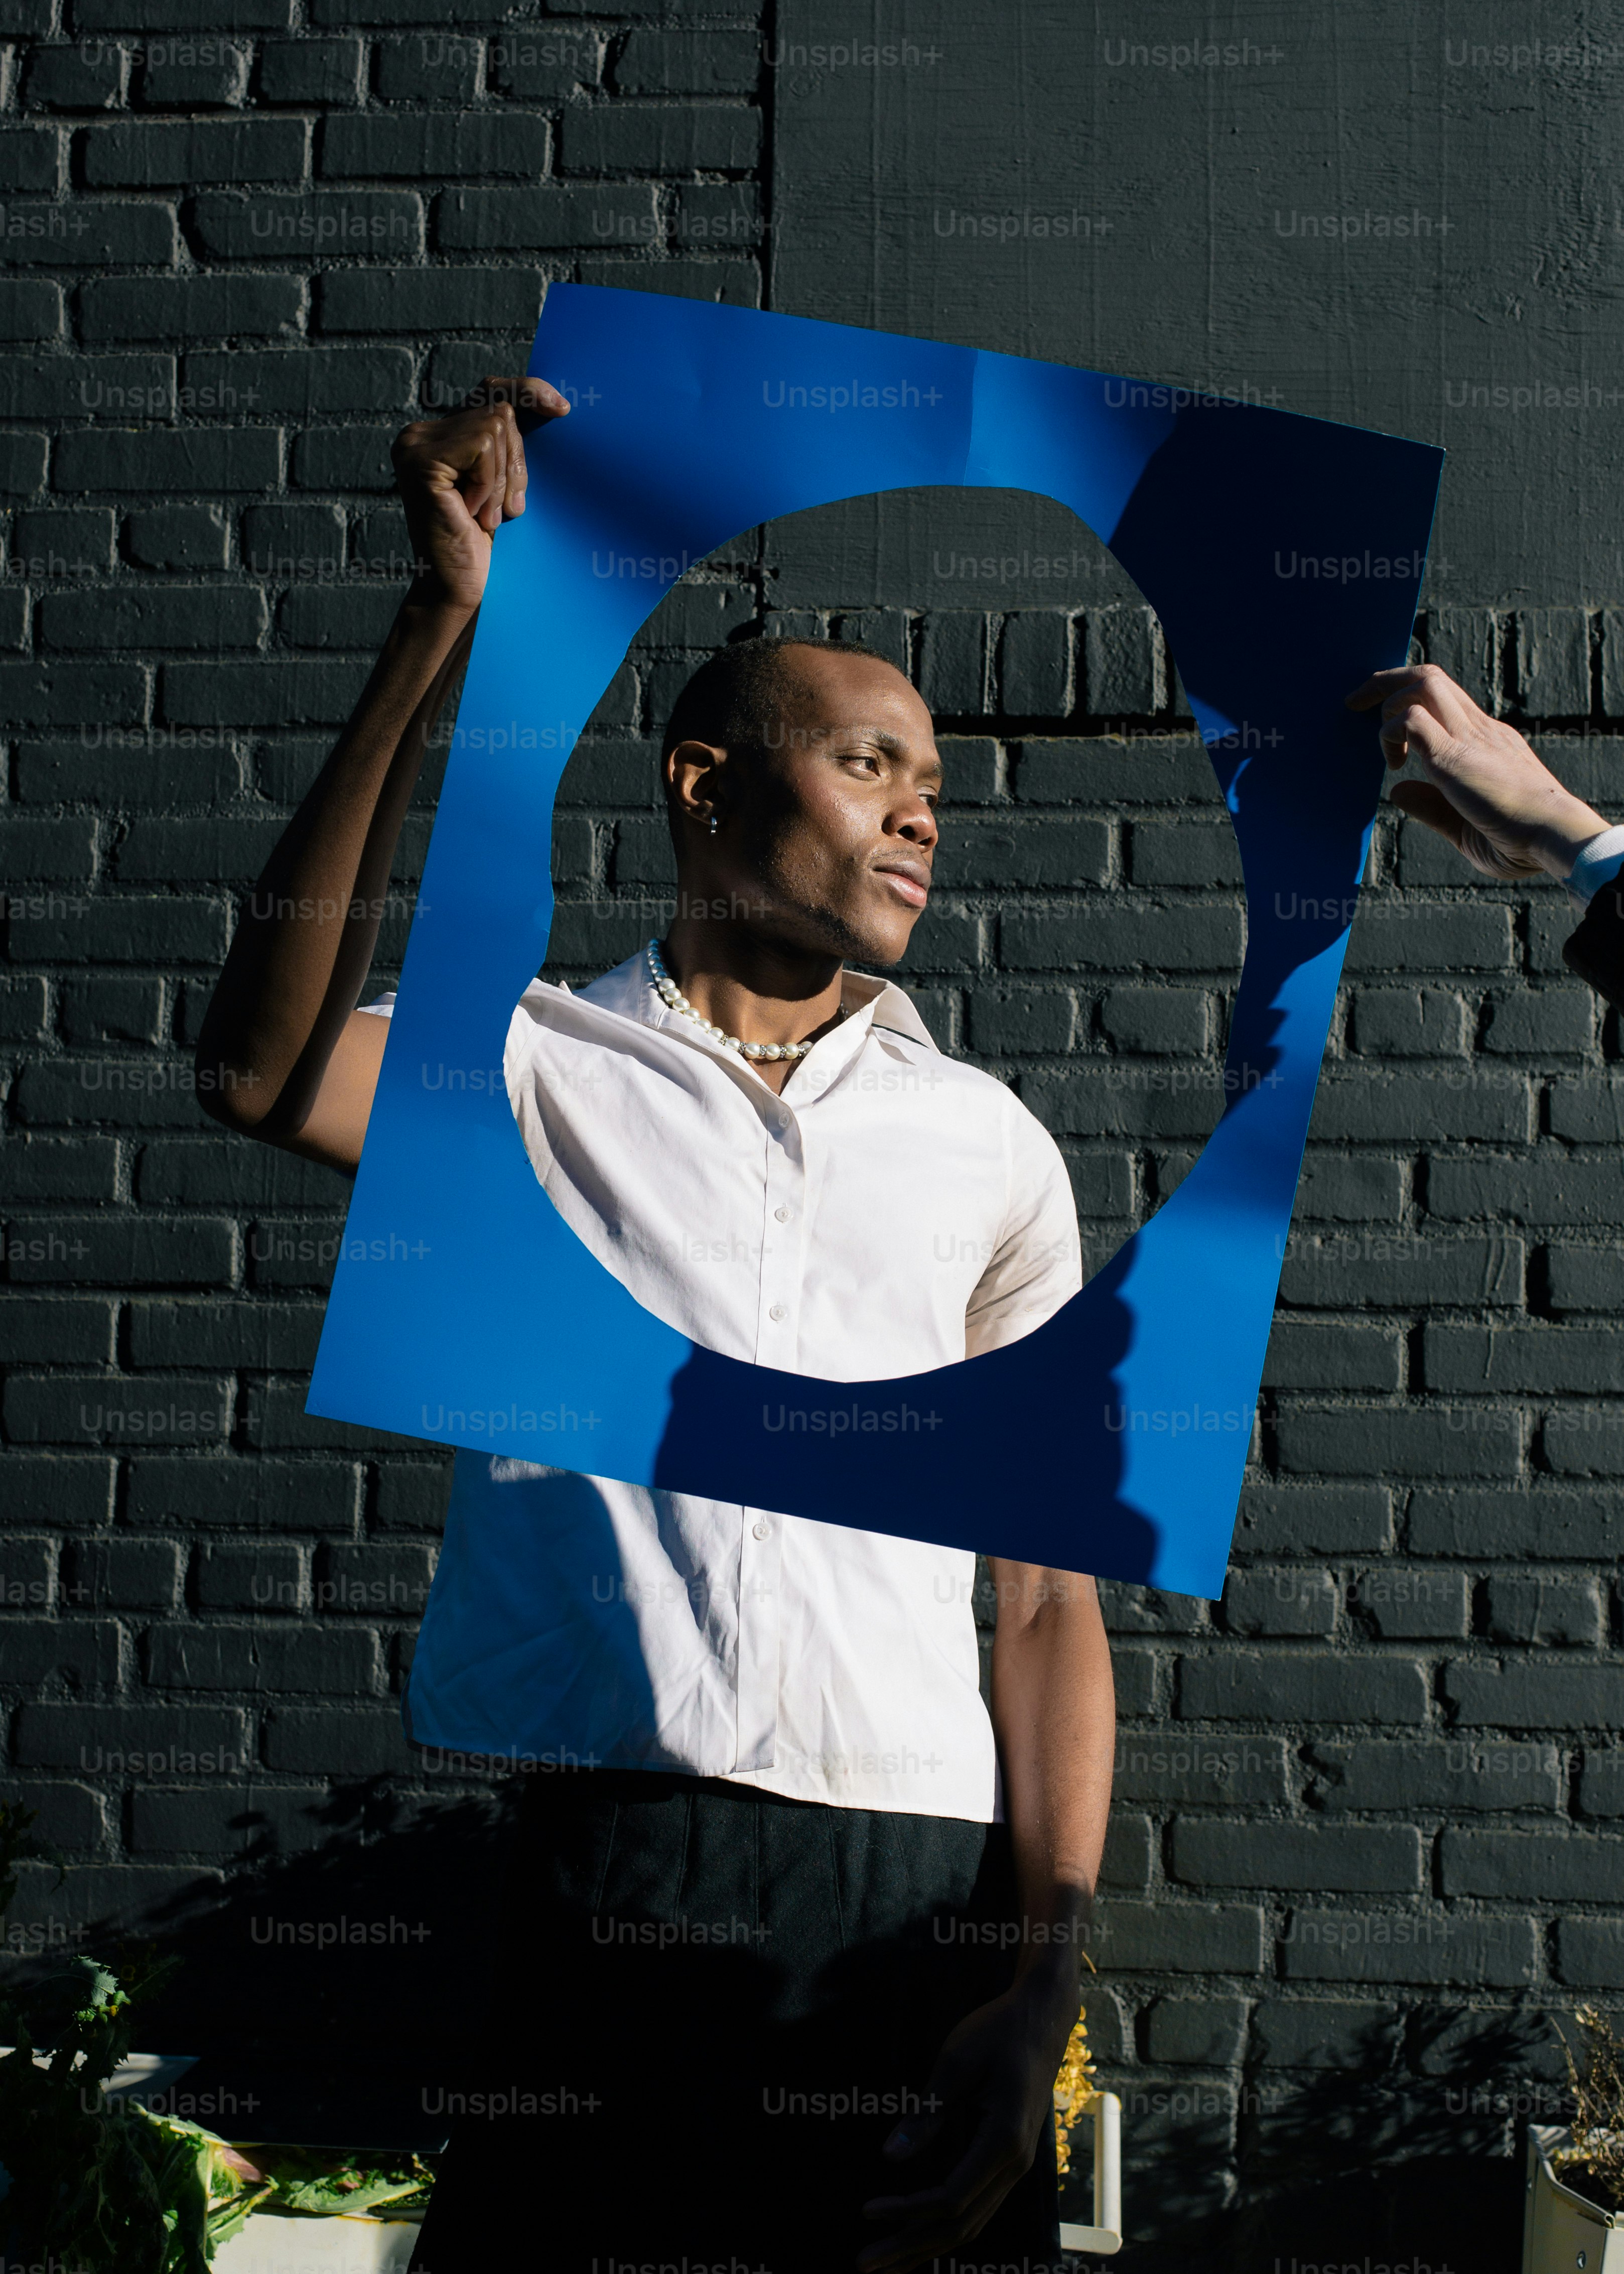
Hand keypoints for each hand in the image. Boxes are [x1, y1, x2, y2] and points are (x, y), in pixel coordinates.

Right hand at [391, 373, 570, 614]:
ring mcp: (415, 444)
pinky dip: (489, 484)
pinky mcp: (420, 459)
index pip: (488, 391)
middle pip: (498, 410)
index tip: (563, 409)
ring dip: (503, 479)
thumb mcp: (505, 484)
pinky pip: (482, 447)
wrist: (462, 591)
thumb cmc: (486, 546)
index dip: (527, 391)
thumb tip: (556, 404)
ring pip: (494, 427)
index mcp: (439, 436)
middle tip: (507, 509)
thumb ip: (512, 445)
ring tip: (486, 516)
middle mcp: (419, 433)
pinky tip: (472, 514)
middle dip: (516, 462)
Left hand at [857, 1963, 1076, 2272]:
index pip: (950, 2197)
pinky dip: (947, 2228)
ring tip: (888, 2263)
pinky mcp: (1010, 2159)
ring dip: (927, 2246)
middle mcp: (1016, 2164)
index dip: (906, 2210)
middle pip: (960, 2224)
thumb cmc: (998, 2031)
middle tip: (865, 2263)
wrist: (1042, 2017)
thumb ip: (927, 2112)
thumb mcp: (957, 2061)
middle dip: (911, 2246)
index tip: (867, 2210)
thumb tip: (891, 2156)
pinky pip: (979, 2207)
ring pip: (972, 2223)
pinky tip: (922, 2235)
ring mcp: (1017, 2166)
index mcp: (1004, 2140)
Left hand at [1345, 662, 1607, 880]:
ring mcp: (1469, 736)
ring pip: (1423, 682)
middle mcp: (1479, 729)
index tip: (1387, 718)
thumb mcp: (1465, 826)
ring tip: (1383, 747)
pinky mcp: (1455, 753)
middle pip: (1431, 677)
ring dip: (1388, 702)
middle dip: (1388, 680)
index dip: (1412, 698)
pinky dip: (1390, 734)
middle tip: (1356, 700)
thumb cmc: (1521, 841)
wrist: (1554, 835)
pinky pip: (1411, 717)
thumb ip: (1432, 808)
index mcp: (1487, 742)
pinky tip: (1395, 766)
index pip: (1447, 699)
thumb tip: (1396, 792)